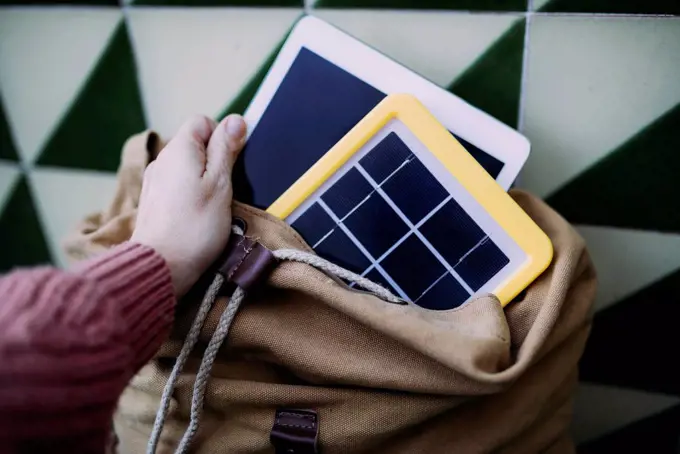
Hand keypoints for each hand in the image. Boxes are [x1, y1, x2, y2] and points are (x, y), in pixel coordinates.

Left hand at [131, 114, 246, 295]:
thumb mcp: (221, 184)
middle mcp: (161, 160)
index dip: (222, 136)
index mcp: (179, 149)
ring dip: (202, 180)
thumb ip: (226, 149)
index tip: (233, 163)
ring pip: (186, 168)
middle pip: (194, 145)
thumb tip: (236, 119)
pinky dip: (189, 195)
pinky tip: (196, 216)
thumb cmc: (196, 226)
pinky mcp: (152, 202)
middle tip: (226, 189)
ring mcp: (154, 181)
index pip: (202, 122)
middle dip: (214, 161)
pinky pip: (176, 186)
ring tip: (212, 206)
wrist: (162, 266)